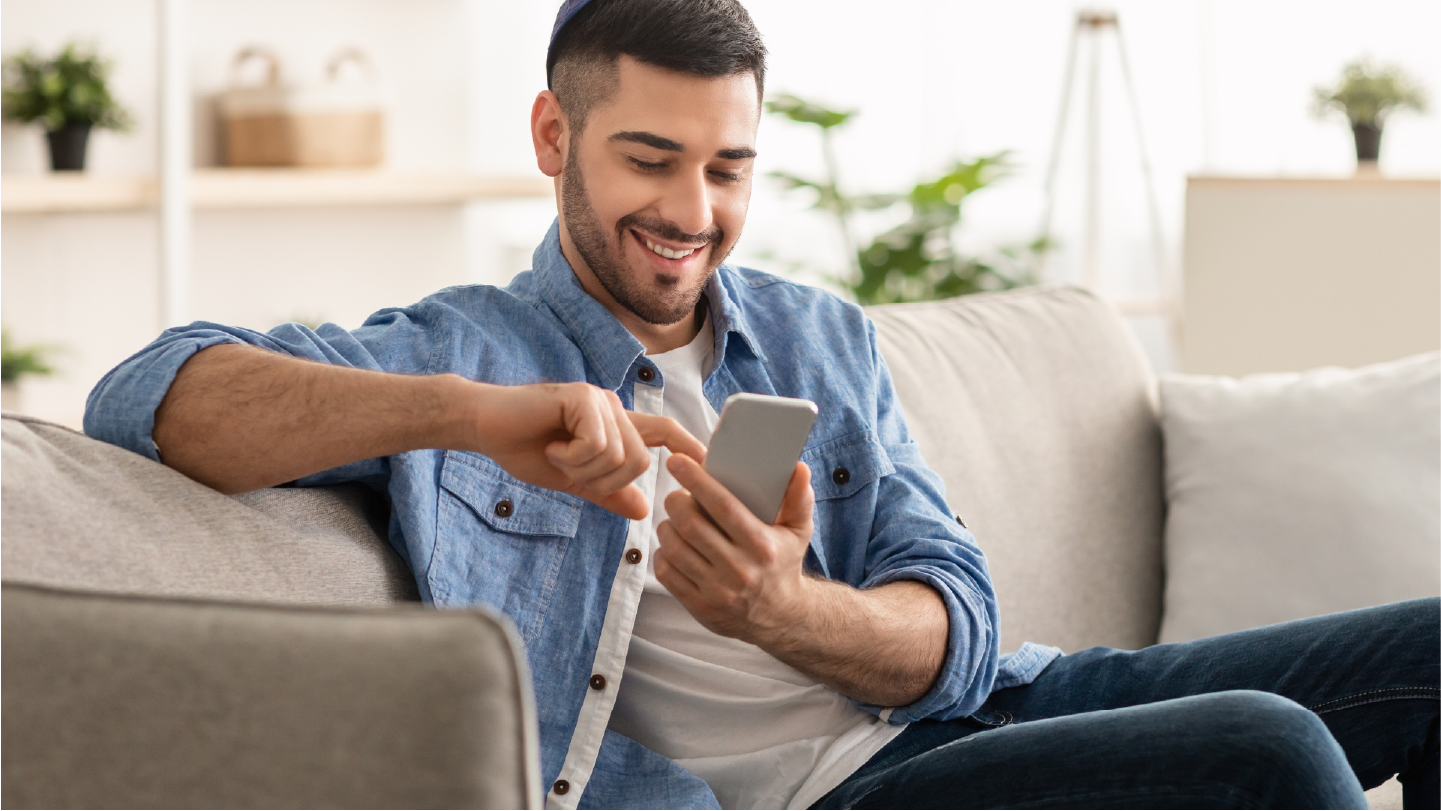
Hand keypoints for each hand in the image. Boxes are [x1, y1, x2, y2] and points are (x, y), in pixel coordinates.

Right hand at [465, 382, 705, 519]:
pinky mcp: (582, 397)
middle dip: (604, 482)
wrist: (486, 427)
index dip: (689, 446)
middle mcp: (614, 408)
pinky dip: (573, 456)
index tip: (710, 464)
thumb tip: (643, 510)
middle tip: (570, 470)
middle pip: (640, 462)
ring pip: (620, 456)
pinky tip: (551, 444)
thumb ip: (608, 494)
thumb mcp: (573, 480)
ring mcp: (599, 400)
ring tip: (557, 454)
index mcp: (615, 426)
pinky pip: (598, 444)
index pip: (664, 432)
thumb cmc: (526, 448)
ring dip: (584, 469)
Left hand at [654, 454, 814, 642]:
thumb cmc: (784, 563)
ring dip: (667, 526)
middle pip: (691, 525)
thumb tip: (798, 467)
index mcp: (762, 546)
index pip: (723, 506)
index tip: (677, 462)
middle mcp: (739, 570)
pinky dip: (663, 553)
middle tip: (676, 495)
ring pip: (674, 548)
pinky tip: (673, 545)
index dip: (697, 481)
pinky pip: (667, 573)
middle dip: (675, 502)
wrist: (781, 617)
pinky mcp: (700, 607)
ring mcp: (718, 591)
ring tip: (675, 519)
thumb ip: (799, 497)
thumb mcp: (799, 530)